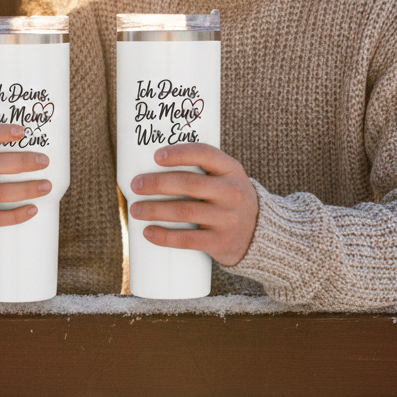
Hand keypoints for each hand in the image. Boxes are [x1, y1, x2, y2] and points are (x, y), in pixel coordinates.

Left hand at [129, 144, 258, 266]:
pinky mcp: (220, 242)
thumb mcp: (227, 178)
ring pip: (184, 211)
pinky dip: (164, 236)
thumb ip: (201, 170)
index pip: (204, 154)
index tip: (156, 156)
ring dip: (154, 210)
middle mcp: (232, 192)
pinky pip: (188, 239)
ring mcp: (227, 218)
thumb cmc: (229, 199)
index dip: (178, 153)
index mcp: (231, 169)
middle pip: (188, 183)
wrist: (260, 234)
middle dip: (157, 183)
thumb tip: (152, 165)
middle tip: (135, 185)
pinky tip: (148, 232)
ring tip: (135, 210)